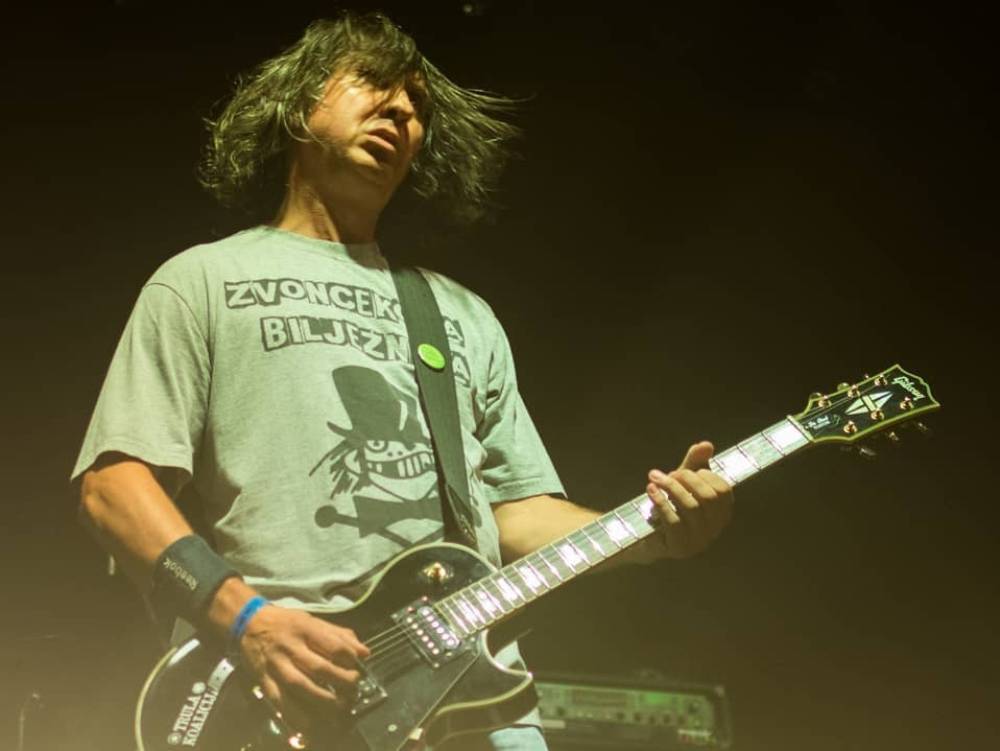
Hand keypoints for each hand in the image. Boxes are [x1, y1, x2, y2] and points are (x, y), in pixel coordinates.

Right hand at [239, 604, 369, 729]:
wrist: (249, 623)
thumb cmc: (287, 622)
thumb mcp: (314, 620)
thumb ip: (340, 635)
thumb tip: (365, 653)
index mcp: (306, 629)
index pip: (333, 646)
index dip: (349, 659)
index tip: (357, 667)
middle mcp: (290, 647)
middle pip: (319, 668)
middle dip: (340, 682)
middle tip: (353, 689)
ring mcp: (276, 665)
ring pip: (299, 686)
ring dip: (322, 700)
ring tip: (339, 708)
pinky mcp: (264, 680)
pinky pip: (279, 700)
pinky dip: (294, 714)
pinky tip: (310, 723)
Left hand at [646, 441, 733, 558]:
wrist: (644, 534)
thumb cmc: (669, 505)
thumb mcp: (682, 481)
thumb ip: (695, 463)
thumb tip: (706, 444)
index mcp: (721, 513)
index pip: (723, 490)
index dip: (705, 475)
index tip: (685, 469)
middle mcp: (714, 529)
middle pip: (709, 498)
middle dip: (687, 479)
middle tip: (668, 473)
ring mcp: (699, 541)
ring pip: (691, 508)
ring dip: (671, 487)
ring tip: (655, 478)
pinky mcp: (680, 548)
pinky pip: (674, 521)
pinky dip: (661, 501)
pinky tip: (651, 489)